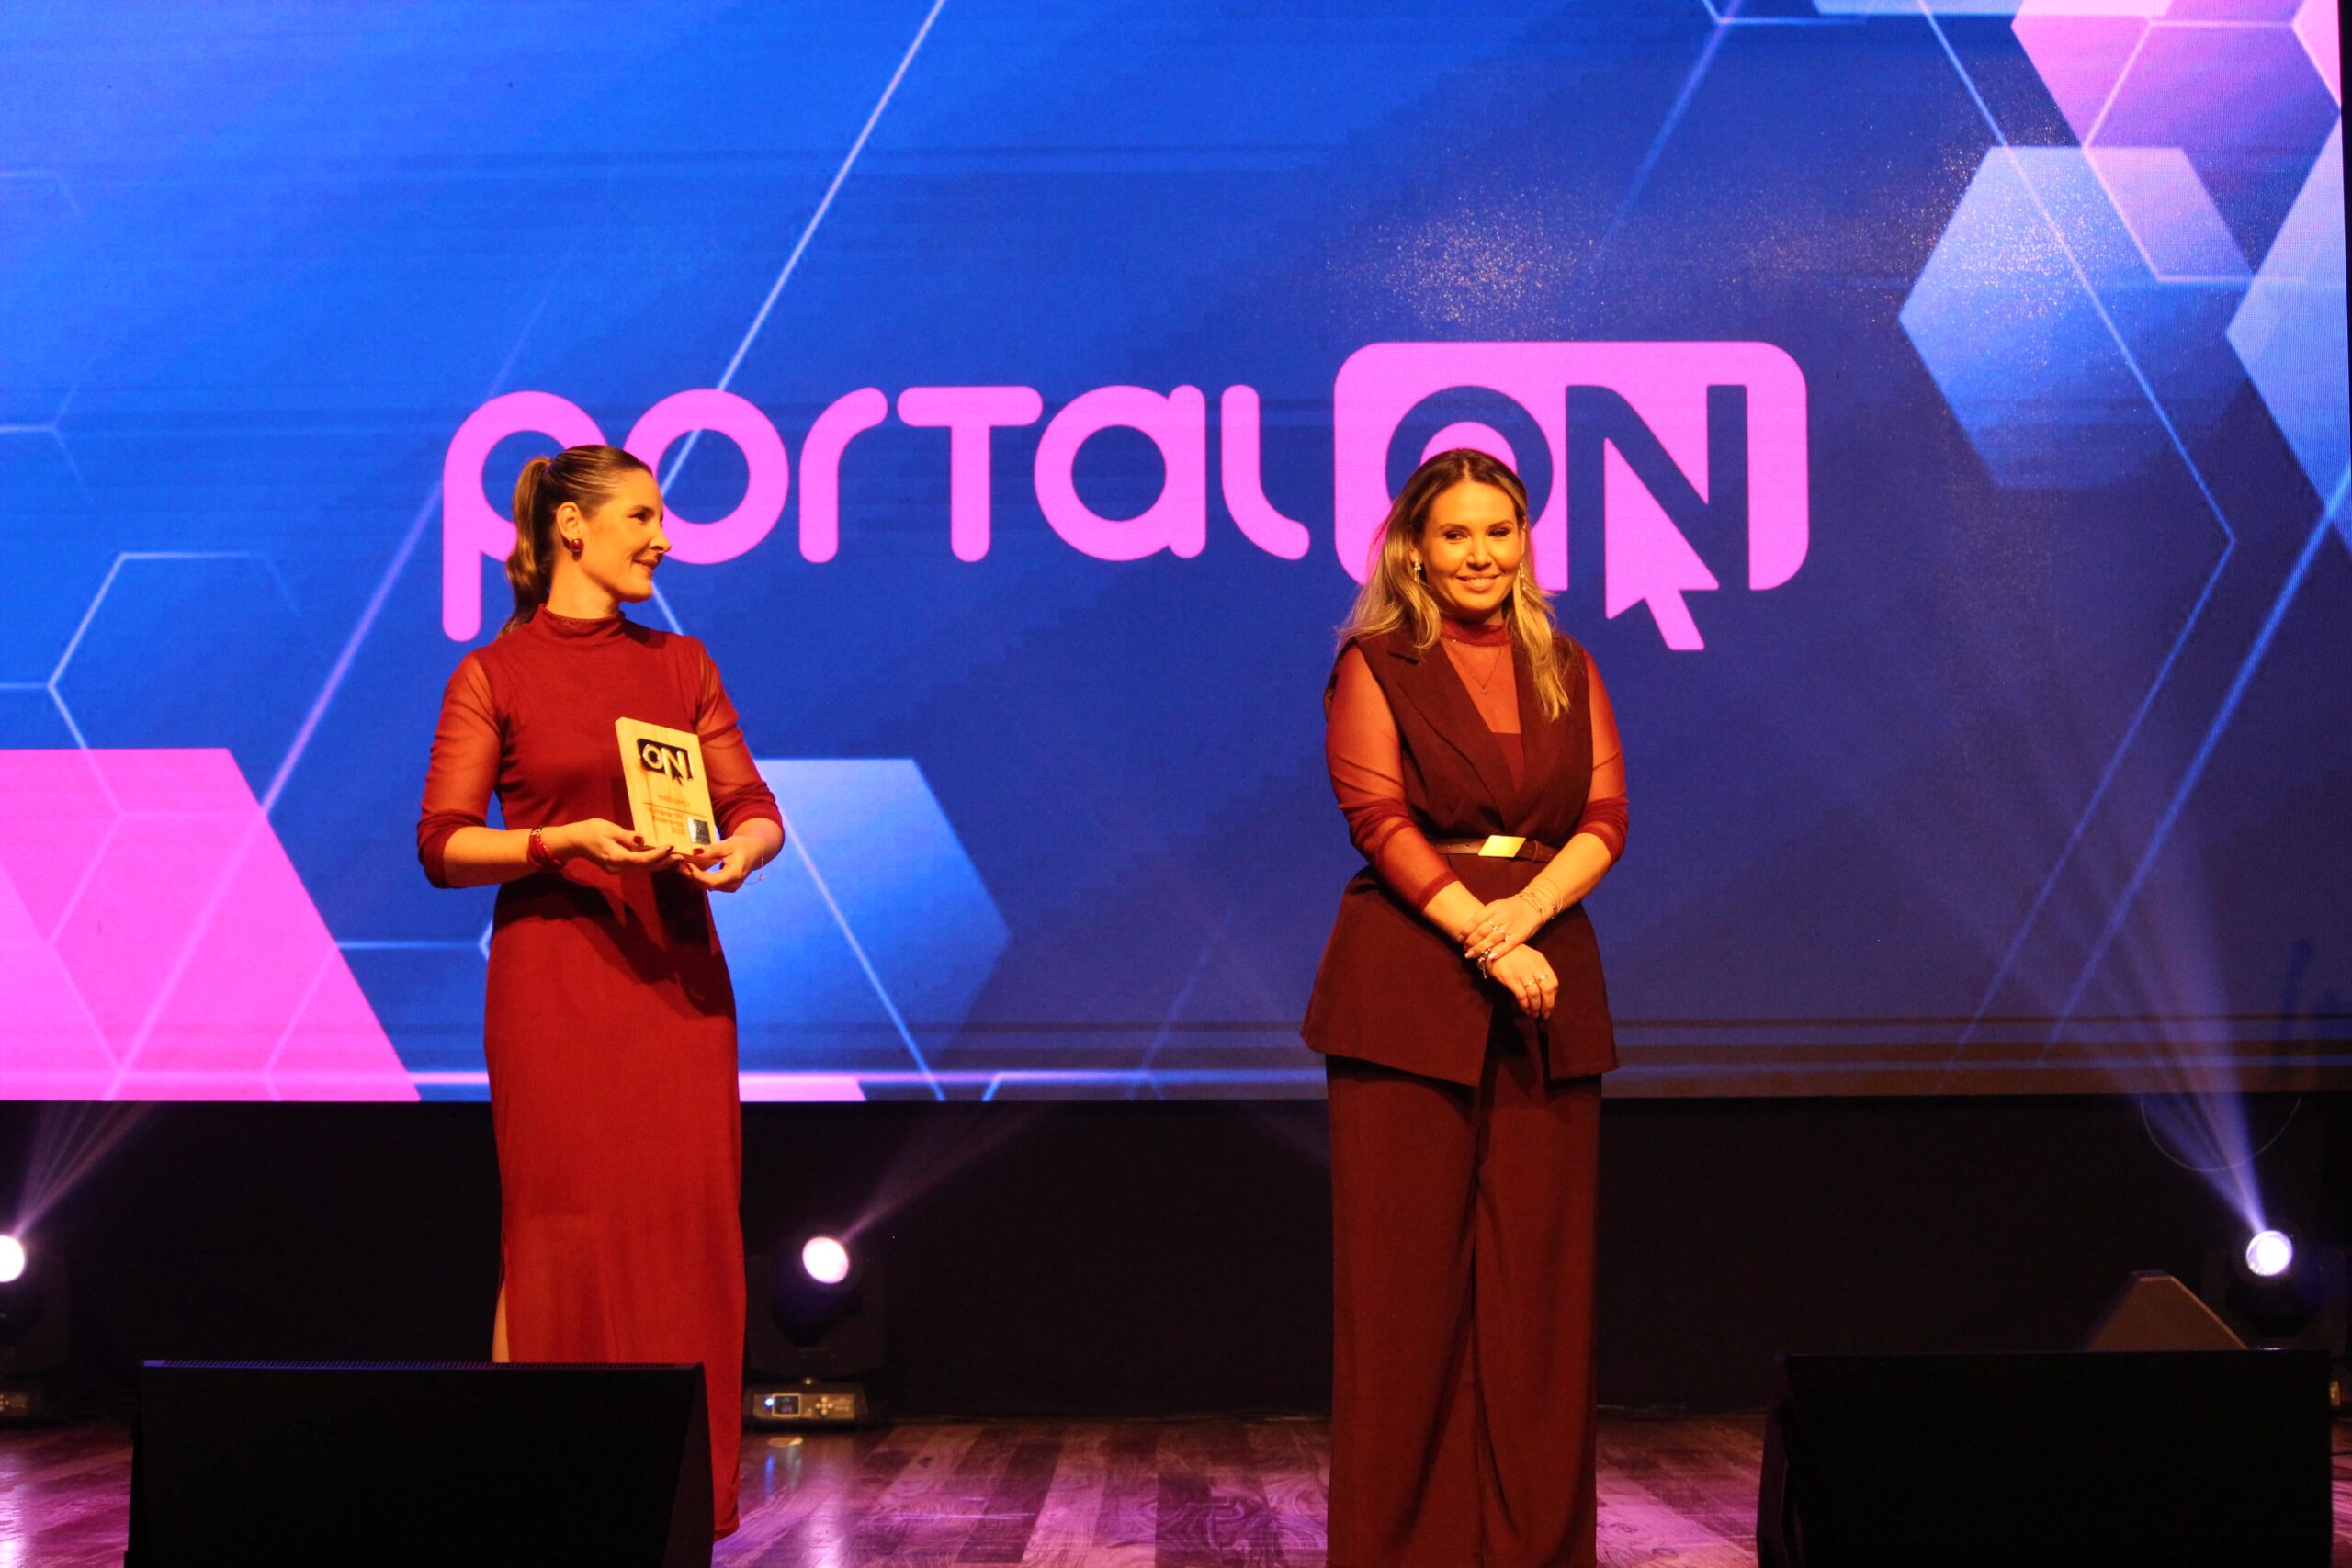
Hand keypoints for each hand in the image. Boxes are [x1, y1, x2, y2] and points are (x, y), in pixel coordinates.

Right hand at [548, 819, 674, 873]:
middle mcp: (618, 868)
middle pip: (645, 867)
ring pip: (642, 869)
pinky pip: (638, 867)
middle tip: (681, 856)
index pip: (640, 859)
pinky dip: (651, 863)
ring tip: (676, 858)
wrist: (574, 841)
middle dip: (663, 862)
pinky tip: (662, 858)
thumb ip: (626, 835)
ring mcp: (618, 870)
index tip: (670, 847)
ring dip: (660, 864)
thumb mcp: (608, 828)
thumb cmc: (590, 831)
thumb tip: (642, 839)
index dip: (657, 855)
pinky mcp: (618, 868)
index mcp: (615, 857)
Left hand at [679, 836, 758, 892]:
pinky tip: (691, 869)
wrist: (754, 851)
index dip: (698, 875)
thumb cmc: (742, 846)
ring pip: (707, 886)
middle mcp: (732, 885)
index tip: (688, 864)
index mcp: (735, 874)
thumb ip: (711, 850)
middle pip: (708, 885)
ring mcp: (729, 888)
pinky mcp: (726, 887)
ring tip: (683, 866)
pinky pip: (710, 885)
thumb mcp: (727, 844)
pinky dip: (700, 878)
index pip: (713, 881)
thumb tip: (694, 852)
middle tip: (680, 864)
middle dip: (693, 876)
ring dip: (694, 877)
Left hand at [1462, 891, 1547, 964]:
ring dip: (1480, 948)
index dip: (1466, 930)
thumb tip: (1468, 929)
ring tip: (1471, 955)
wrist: (1534, 904)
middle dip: (1471, 942)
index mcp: (1494, 907)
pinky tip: (1490, 957)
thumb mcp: (1497, 905)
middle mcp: (1501, 916)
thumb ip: (1485, 916)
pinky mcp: (1521, 935)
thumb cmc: (1511, 907)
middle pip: (1482, 931)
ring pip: (1492, 939)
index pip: (1476, 919)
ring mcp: (1511, 926)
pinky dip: (1499, 951)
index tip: (1459, 939)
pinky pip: (1508, 944)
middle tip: (1464, 950)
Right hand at [1483, 945, 1557, 1018]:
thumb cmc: (1512, 953)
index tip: (1549, 1003)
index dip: (1553, 996)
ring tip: (1534, 1014)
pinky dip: (1525, 1005)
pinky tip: (1524, 1009)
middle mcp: (1534, 967)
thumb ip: (1538, 970)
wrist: (1494, 946)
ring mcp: (1522, 973)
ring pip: (1535, 994)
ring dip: (1535, 1007)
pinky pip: (1521, 995)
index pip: (1553, 982)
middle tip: (1545, 1014)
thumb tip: (1544, 990)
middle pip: (1547, 990)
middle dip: (1548, 1005)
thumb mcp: (1530, 957)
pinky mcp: (1511, 979)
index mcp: (1541, 962)